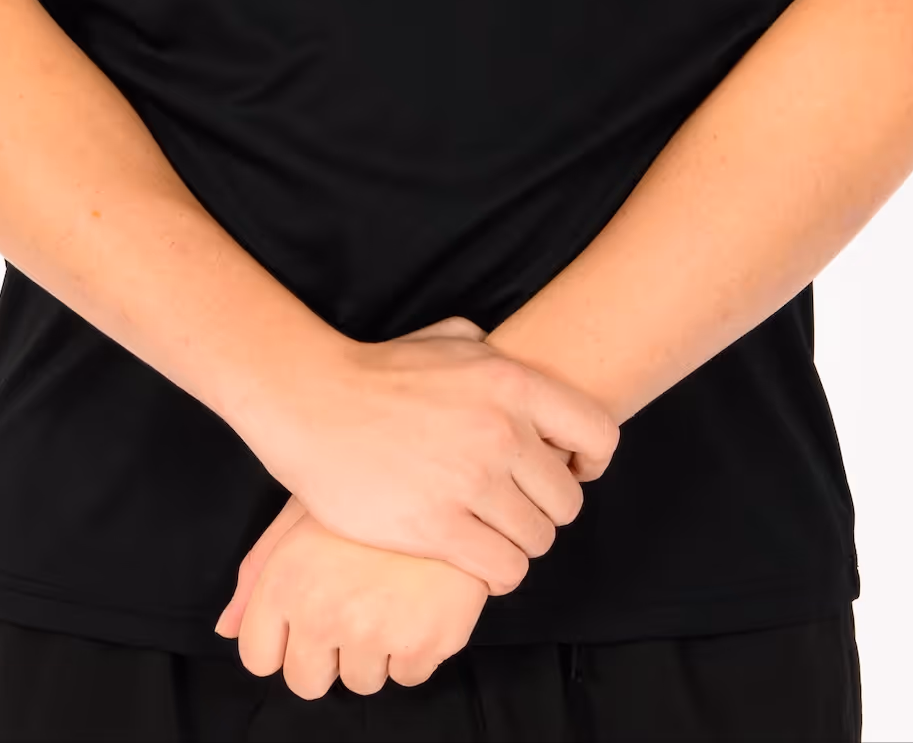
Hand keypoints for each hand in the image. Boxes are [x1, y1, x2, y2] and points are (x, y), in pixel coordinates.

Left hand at [216, 498, 487, 697]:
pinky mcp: (425, 641)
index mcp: (287, 578)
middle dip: (326, 654)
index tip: (306, 617)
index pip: (257, 656)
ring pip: (362, 681)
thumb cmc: (370, 485)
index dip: (282, 640)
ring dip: (376, 649)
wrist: (452, 468)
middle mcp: (324, 611)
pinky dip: (418, 647)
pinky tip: (422, 597)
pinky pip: (409, 676)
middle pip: (306, 681)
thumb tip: (225, 628)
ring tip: (392, 591)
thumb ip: (258, 571)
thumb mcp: (303, 511)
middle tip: (354, 605)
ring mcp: (376, 630)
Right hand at [250, 316, 617, 593]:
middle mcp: (500, 431)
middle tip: (516, 507)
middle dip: (547, 509)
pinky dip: (498, 573)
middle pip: (567, 501)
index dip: (591, 462)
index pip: (598, 434)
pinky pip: (503, 569)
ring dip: (520, 542)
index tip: (570, 471)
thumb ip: (493, 351)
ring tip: (493, 533)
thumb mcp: (447, 339)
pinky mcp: (438, 527)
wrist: (314, 403)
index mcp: (510, 382)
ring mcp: (470, 481)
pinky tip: (478, 560)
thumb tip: (520, 365)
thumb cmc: (380, 372)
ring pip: (538, 540)